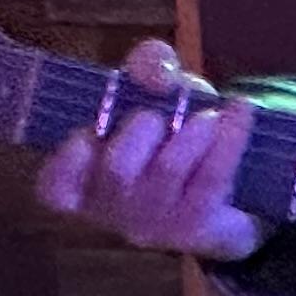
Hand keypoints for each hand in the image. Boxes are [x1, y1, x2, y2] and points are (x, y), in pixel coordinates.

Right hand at [34, 40, 262, 261]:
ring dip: (191, 132)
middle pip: (117, 170)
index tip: (88, 133)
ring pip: (167, 171)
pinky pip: (212, 178)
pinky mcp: (195, 229)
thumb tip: (160, 77)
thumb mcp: (152, 91)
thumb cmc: (170, 132)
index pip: (55, 189)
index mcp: (83, 183)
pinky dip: (231, 137)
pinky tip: (240, 111)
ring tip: (209, 115)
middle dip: (141, 130)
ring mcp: (152, 226)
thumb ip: (147, 66)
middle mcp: (111, 211)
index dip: (68, 162)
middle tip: (157, 117)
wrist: (225, 189)